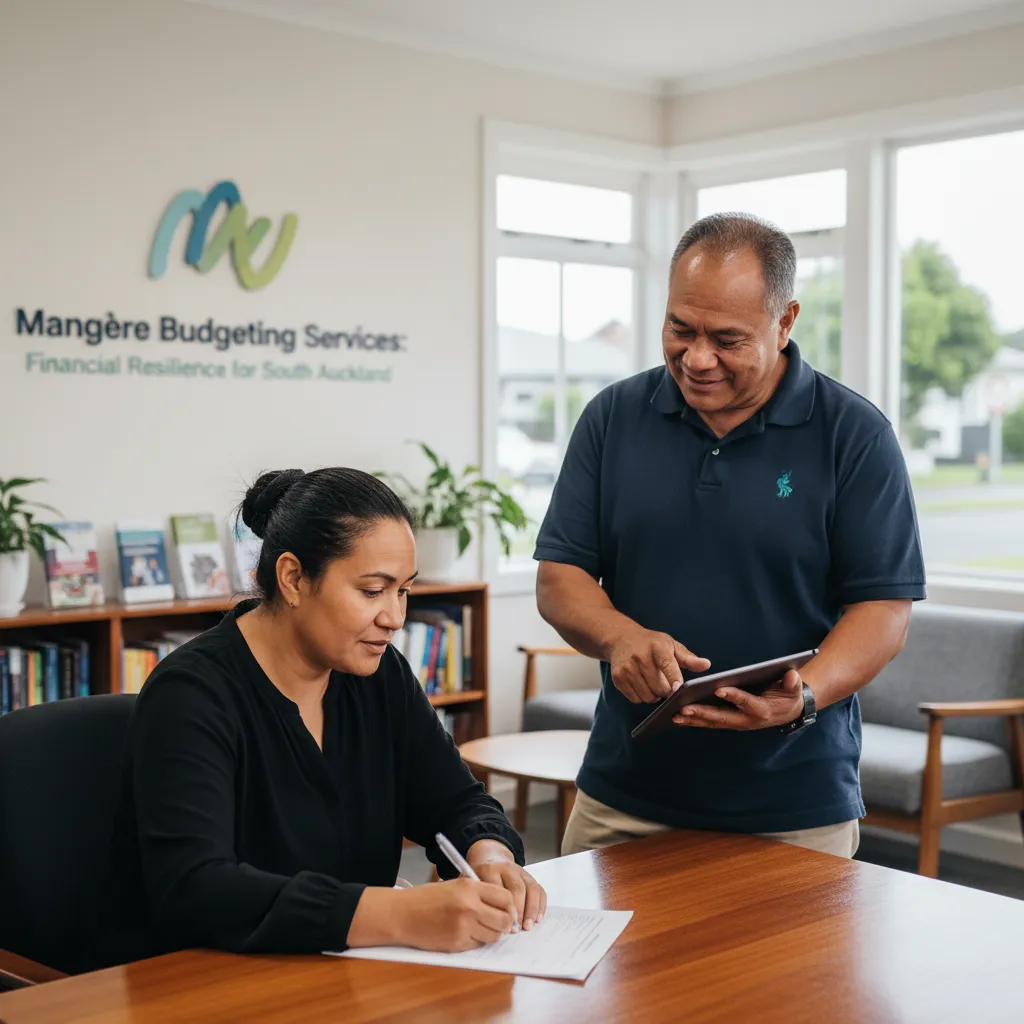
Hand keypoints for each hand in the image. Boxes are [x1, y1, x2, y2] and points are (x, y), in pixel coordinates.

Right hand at [366, 877, 517, 952]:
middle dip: (506, 924)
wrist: (403, 914)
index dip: (511, 907)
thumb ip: (479, 893)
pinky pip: (478, 945)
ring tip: (480, 928)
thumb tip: (504, 906)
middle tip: (501, 924)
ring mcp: (464, 926)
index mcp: (470, 887)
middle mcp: (470, 906)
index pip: (506, 898)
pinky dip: (476, 941)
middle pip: (505, 920)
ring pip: (494, 936)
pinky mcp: (457, 944)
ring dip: (491, 934)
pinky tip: (465, 933)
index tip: (509, 911)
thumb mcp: (456, 885)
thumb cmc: (428, 898)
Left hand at [467, 841, 546, 930]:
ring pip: (531, 889)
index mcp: (489, 870)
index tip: (501, 925)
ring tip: (527, 926)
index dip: (502, 909)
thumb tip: (481, 922)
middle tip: (515, 928)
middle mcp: (507, 868)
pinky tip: (537, 918)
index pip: (499, 890)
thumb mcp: (470, 883)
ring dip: (531, 910)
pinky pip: (539, 890)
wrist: (489, 857)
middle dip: (518, 911)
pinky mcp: (529, 876)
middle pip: (517, 889)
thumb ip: (474, 898)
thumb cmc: (478, 876)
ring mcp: (520, 871)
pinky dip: (540, 905)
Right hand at [608, 626, 709, 703]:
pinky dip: (642, 696)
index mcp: (657, 646)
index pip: (667, 665)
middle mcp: (640, 656)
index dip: (674, 678)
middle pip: (659, 687)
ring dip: (654, 695)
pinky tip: (642, 685)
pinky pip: (636, 699)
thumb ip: (689, 658)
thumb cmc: (651, 643)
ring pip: (648, 696)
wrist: (620, 639)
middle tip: (667, 684)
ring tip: (654, 683)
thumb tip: (707, 665)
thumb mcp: (670, 645)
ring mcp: (627, 668)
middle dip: (666, 691)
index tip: (678, 688)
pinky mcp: (618, 678)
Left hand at [673, 669, 805, 730]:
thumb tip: (791, 675)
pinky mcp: (730, 721)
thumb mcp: (794, 688)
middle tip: (684, 708)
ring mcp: (738, 722)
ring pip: (713, 722)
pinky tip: (678, 716)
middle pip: (723, 717)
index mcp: (763, 710)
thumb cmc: (789, 695)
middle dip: (703, 713)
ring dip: (694, 720)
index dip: (734, 696)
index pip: (746, 702)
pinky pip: (711, 722)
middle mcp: (747, 720)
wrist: (788, 710)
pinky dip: (695, 721)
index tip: (718, 689)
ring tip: (674, 715)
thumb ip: (792, 683)